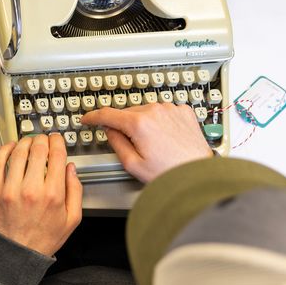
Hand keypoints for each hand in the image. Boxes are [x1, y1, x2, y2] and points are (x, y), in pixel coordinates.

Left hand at [0, 134, 82, 256]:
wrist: (19, 253)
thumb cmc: (44, 237)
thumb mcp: (72, 218)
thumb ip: (75, 190)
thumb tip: (71, 168)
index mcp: (53, 194)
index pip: (56, 155)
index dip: (57, 142)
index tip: (57, 139)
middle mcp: (31, 189)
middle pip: (37, 149)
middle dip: (42, 139)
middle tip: (44, 139)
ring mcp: (11, 189)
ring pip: (18, 152)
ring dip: (25, 142)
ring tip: (29, 142)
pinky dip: (4, 149)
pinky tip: (11, 147)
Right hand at [81, 103, 212, 182]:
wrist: (198, 175)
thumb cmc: (169, 173)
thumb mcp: (132, 164)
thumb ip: (116, 143)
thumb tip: (110, 130)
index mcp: (139, 123)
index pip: (108, 114)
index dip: (93, 116)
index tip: (87, 119)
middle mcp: (155, 111)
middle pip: (128, 113)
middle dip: (124, 125)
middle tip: (131, 145)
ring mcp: (171, 109)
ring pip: (146, 111)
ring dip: (143, 122)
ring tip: (152, 144)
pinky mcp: (184, 112)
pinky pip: (164, 111)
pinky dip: (160, 120)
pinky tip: (164, 136)